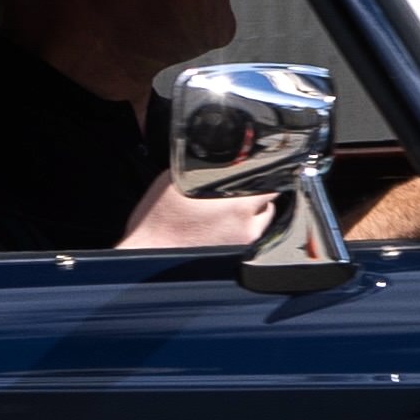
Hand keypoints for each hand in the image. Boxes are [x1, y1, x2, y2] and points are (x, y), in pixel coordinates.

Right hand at [117, 182, 262, 252]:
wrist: (148, 254)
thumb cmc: (157, 220)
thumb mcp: (177, 178)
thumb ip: (206, 169)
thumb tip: (220, 160)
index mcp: (237, 205)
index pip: (271, 184)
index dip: (266, 174)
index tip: (260, 171)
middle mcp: (245, 228)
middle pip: (268, 205)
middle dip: (257, 195)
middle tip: (239, 190)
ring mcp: (242, 246)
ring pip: (260, 224)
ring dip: (251, 214)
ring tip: (228, 210)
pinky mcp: (234, 259)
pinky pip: (248, 239)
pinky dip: (240, 231)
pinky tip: (221, 227)